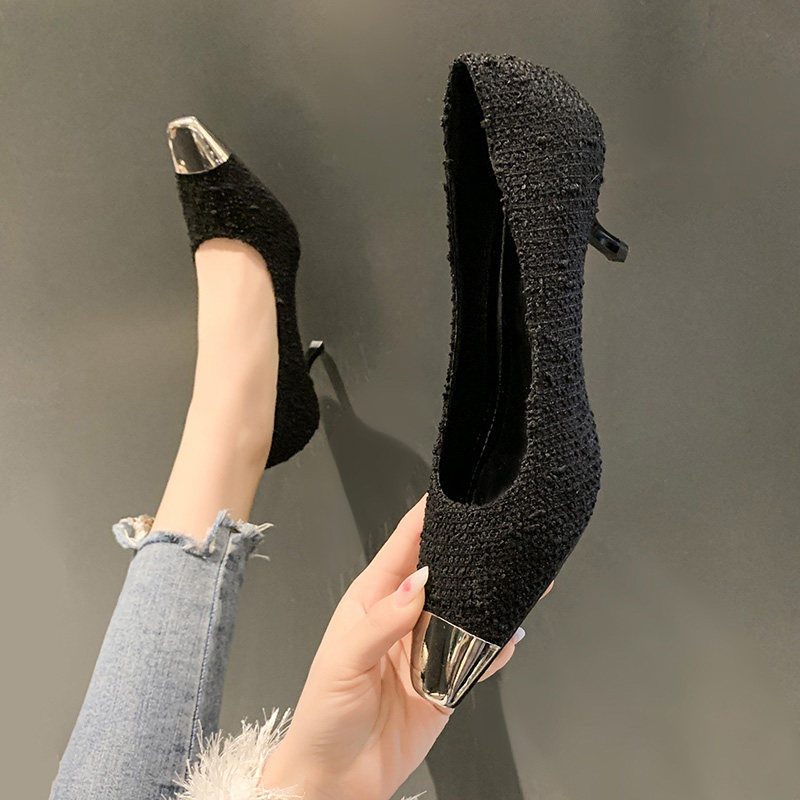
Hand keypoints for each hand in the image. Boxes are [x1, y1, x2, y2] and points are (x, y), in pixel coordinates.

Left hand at [259, 495, 545, 799]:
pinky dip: (495, 647)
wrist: (337, 780)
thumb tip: (417, 584)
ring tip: (520, 582)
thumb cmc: (323, 716)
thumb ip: (382, 622)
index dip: (428, 517)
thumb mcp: (343, 661)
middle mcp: (403, 618)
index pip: (405, 545)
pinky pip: (477, 657)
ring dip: (491, 600)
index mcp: (372, 600)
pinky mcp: (445, 682)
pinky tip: (509, 637)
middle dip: (471, 555)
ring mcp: (425, 649)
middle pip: (444, 574)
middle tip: (502, 538)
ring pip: (466, 612)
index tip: (454, 495)